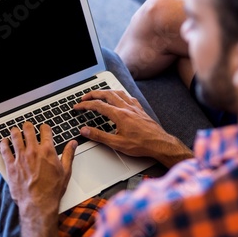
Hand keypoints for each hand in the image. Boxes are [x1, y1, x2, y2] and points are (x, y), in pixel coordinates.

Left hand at [0, 122, 76, 236]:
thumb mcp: (66, 171)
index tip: (44, 128)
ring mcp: (21, 158)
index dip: (45, 127)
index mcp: (47, 151)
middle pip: (28, 130)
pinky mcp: (11, 166)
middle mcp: (33, 151)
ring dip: (15, 131)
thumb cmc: (52, 190)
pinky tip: (4, 142)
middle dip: (28, 126)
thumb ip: (69, 154)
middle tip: (27, 126)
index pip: (45, 131)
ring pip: (15, 137)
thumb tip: (73, 144)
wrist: (38, 204)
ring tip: (15, 130)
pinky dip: (4, 144)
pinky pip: (5, 150)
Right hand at [74, 90, 192, 167]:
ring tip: (99, 94)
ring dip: (106, 92)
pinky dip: (120, 95)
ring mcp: (134, 107)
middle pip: (107, 94)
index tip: (78, 106)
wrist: (159, 143)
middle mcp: (127, 108)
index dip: (85, 105)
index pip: (98, 105)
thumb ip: (99, 136)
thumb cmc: (141, 144)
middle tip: (84, 97)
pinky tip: (120, 98)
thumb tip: (85, 130)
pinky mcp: (140, 109)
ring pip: (118, 93)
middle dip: (93, 94)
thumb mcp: (117, 143)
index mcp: (119, 115)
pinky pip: (129, 97)